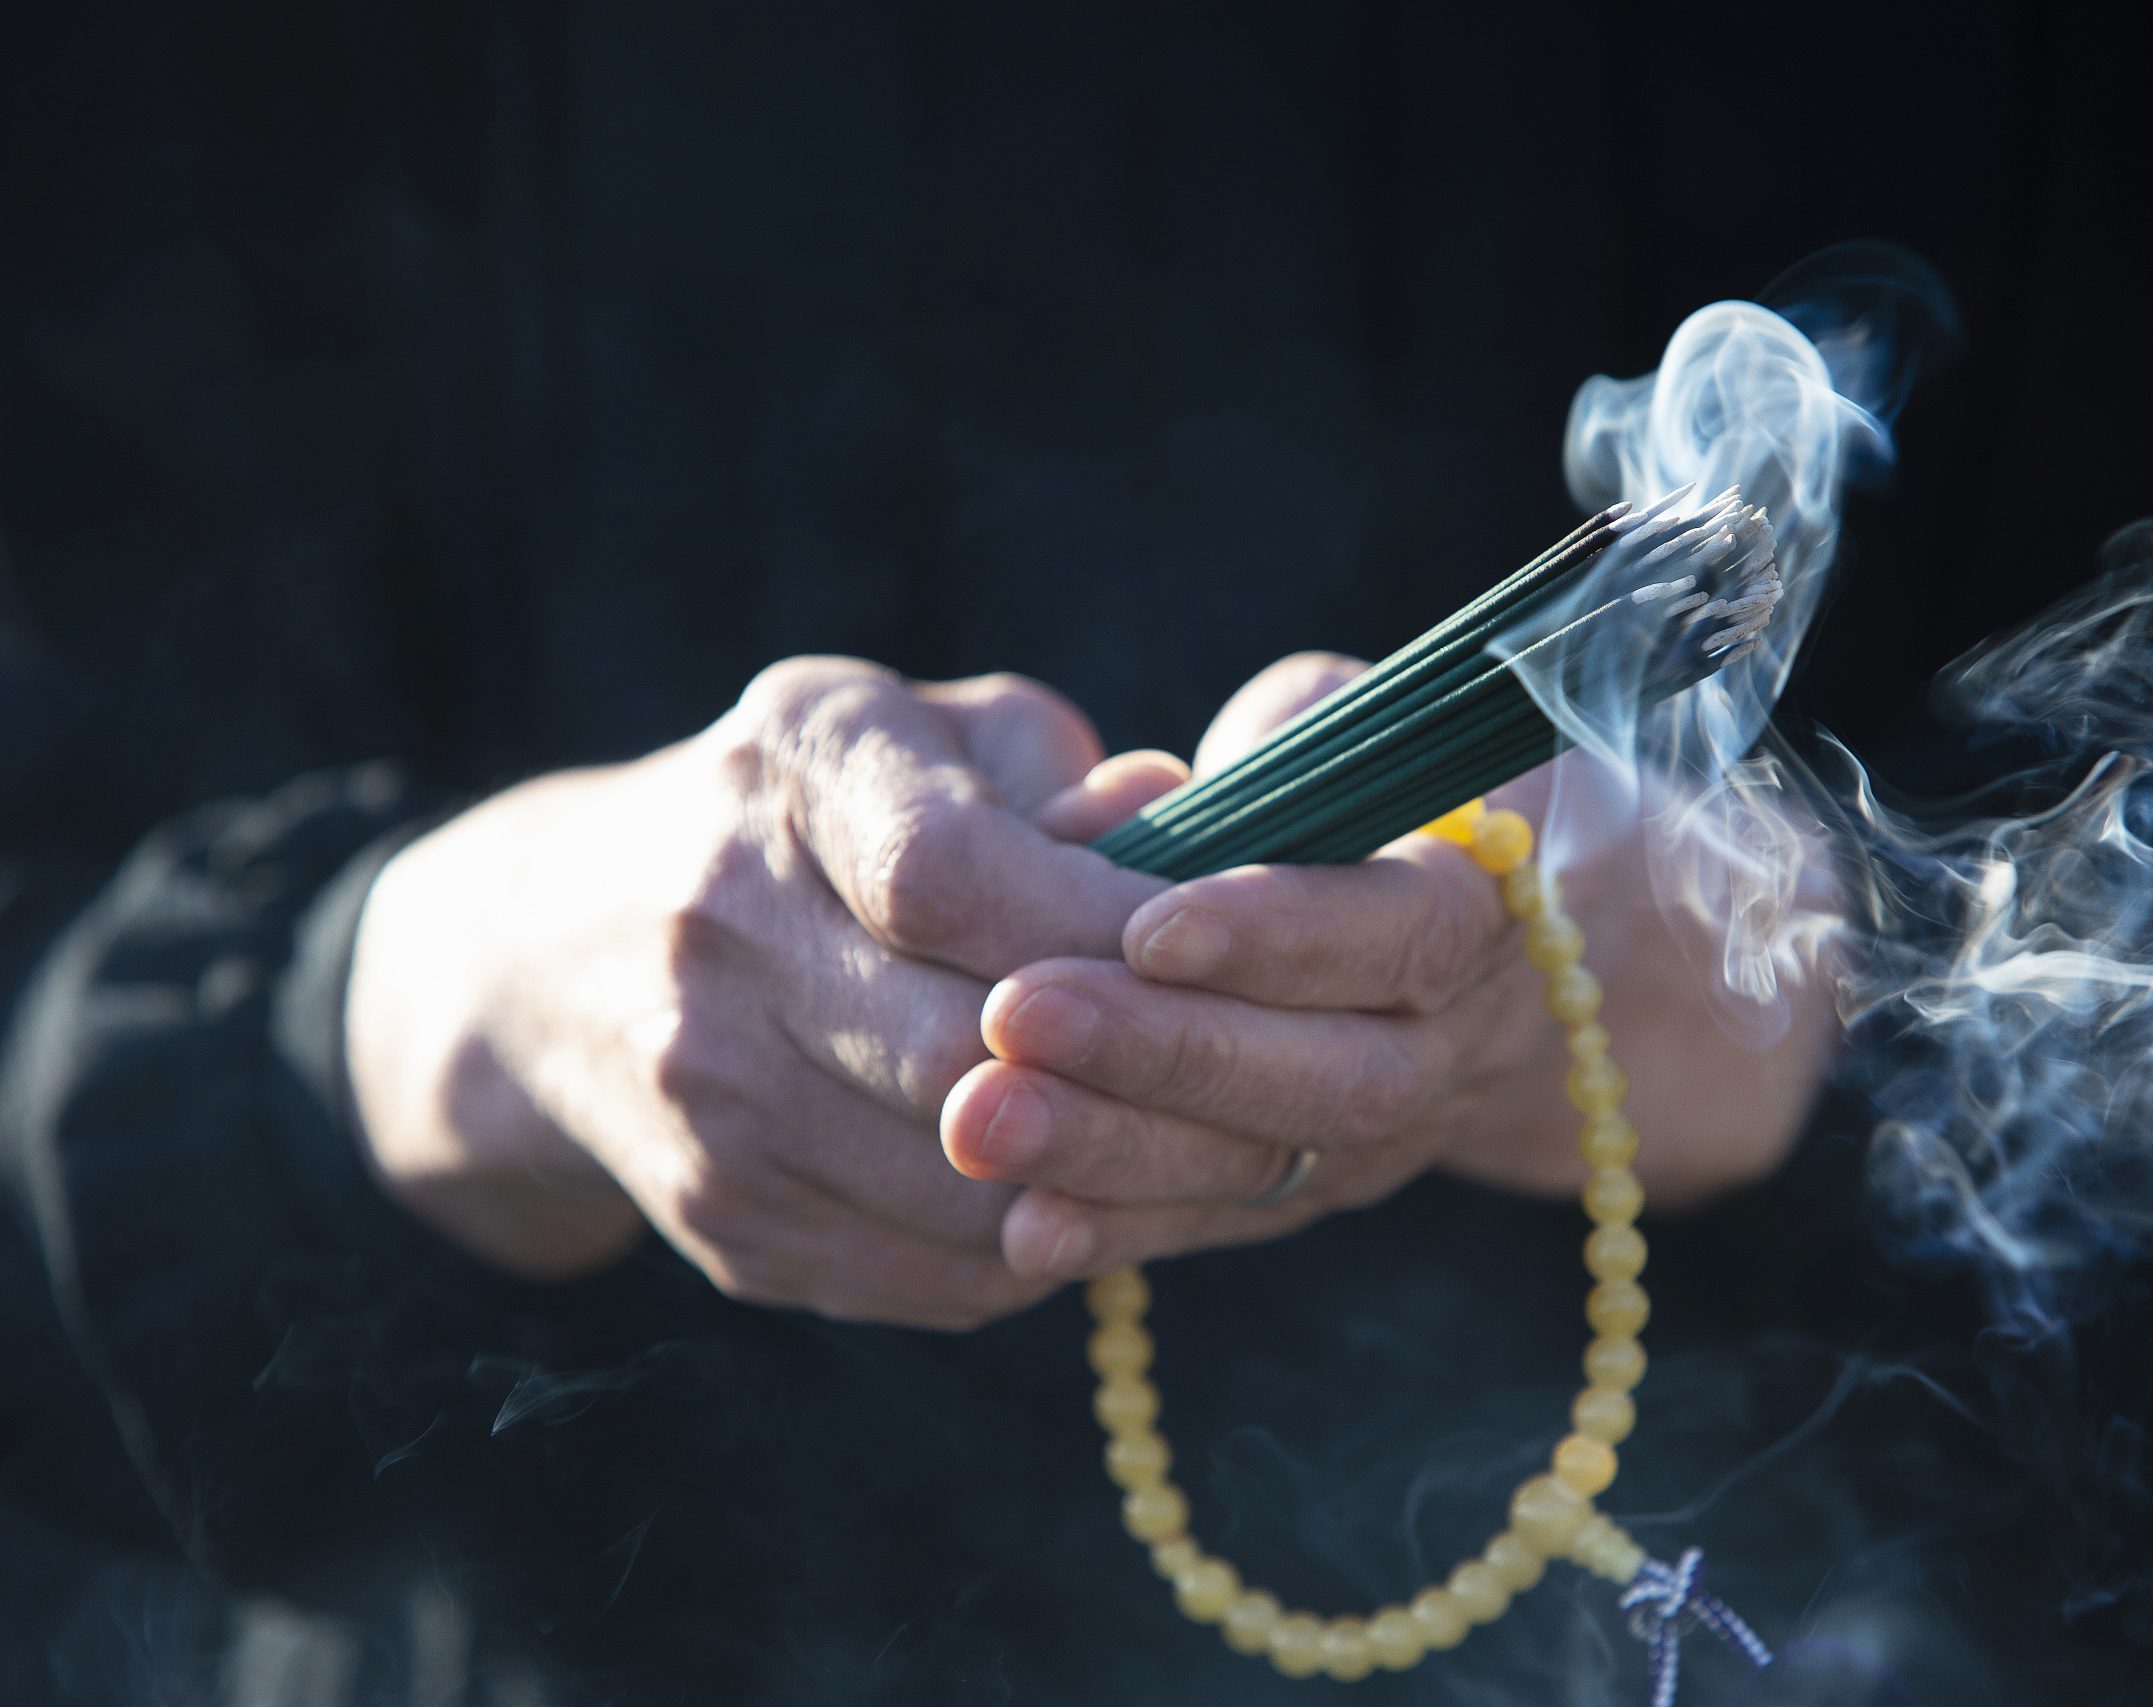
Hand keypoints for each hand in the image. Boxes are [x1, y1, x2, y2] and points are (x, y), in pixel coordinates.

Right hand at [344, 660, 1178, 1327]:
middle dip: (1135, 1081)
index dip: (1097, 931)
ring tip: (1209, 1151)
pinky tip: (1099, 1198)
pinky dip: (1039, 1249)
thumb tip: (1179, 831)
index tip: (1213, 954)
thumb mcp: (916, 731)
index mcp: (790, 774)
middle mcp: (720, 936)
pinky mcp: (722, 1223)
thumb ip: (1054, 771)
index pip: (949, 875)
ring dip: (1108, 1182)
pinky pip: (927, 1272)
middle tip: (1266, 1084)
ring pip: (959, 1187)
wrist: (554, 954)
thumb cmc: (805, 815)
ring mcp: (708, 1098)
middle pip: (958, 1054)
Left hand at [940, 654, 1831, 1283]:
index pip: (1405, 928)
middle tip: (1016, 1016)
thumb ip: (1239, 762)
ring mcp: (1395, 1134)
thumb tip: (1092, 823)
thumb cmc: (1376, 794)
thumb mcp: (1337, 724)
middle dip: (1170, 1052)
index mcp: (1483, 889)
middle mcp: (1459, 1034)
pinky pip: (1222, 1222)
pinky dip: (1121, 1228)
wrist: (1479, 955)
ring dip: (1117, 1147)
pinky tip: (1023, 1225)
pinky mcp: (1314, 1191)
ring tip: (980, 1118)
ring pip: (1274, 1163)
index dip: (1284, 935)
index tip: (1148, 928)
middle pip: (1340, 1075)